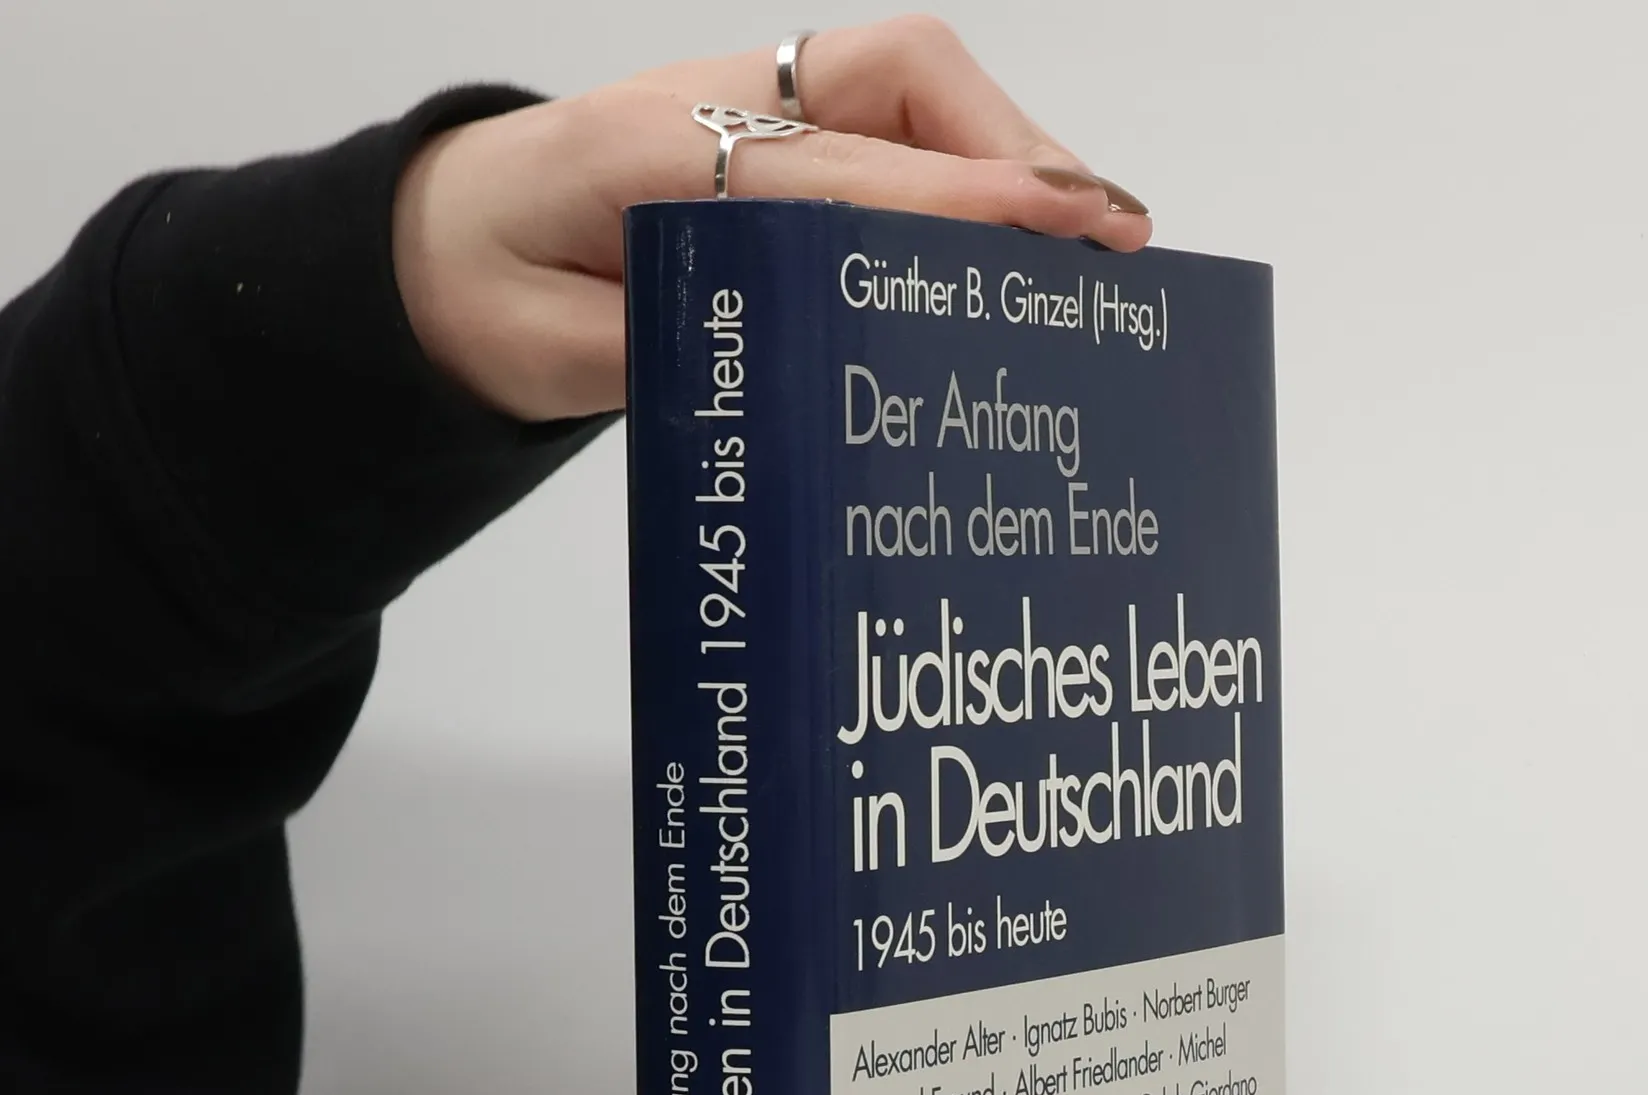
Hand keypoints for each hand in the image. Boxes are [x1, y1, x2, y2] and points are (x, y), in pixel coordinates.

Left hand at [392, 17, 1150, 421]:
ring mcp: (755, 112)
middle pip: (906, 81)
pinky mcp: (778, 140)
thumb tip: (812, 362)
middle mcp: (720, 108)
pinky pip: (895, 130)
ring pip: (915, 94)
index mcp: (652, 150)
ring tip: (1092, 241)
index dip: (955, 199)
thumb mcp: (554, 354)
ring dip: (1007, 157)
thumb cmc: (491, 294)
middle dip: (1015, 154)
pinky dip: (969, 172)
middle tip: (1111, 237)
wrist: (438, 245)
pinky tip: (1016, 240)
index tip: (1062, 226)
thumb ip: (670, 354)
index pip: (836, 167)